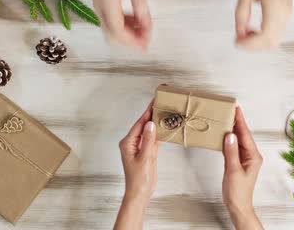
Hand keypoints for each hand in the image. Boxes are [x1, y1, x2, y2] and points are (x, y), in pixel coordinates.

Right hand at [70, 0, 151, 48]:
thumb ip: (139, 3)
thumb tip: (146, 22)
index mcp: (107, 4)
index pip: (119, 32)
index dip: (133, 41)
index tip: (147, 43)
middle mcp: (100, 10)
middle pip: (114, 36)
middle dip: (131, 41)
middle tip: (147, 38)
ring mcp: (99, 8)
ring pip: (112, 31)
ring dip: (128, 33)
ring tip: (144, 28)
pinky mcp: (100, 4)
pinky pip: (111, 22)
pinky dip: (124, 25)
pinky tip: (136, 19)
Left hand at [114, 102, 157, 228]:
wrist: (140, 193)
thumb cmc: (139, 178)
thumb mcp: (145, 158)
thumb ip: (148, 140)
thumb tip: (150, 124)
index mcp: (128, 142)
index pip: (139, 123)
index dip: (147, 112)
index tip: (154, 101)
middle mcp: (133, 143)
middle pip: (144, 125)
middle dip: (152, 114)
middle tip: (161, 103)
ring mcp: (140, 147)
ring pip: (149, 131)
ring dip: (156, 122)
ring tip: (165, 111)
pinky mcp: (147, 152)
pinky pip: (153, 139)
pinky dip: (159, 133)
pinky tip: (165, 127)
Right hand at [223, 108, 263, 229]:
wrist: (238, 205)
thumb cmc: (238, 192)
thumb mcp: (233, 170)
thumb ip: (231, 152)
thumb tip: (230, 135)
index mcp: (253, 156)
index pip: (245, 135)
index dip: (241, 121)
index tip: (236, 109)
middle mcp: (250, 155)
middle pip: (243, 135)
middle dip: (237, 122)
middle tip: (230, 110)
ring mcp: (244, 158)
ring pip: (238, 140)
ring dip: (232, 130)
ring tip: (226, 118)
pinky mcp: (237, 162)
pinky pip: (233, 147)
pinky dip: (228, 140)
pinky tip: (224, 135)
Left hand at [235, 0, 293, 50]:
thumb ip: (241, 13)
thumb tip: (239, 33)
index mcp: (274, 6)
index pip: (265, 36)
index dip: (250, 44)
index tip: (236, 42)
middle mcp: (284, 13)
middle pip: (271, 42)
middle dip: (253, 46)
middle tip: (238, 39)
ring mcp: (287, 14)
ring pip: (275, 39)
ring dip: (259, 42)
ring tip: (245, 32)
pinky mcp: (287, 13)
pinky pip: (277, 32)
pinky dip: (265, 36)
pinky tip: (253, 29)